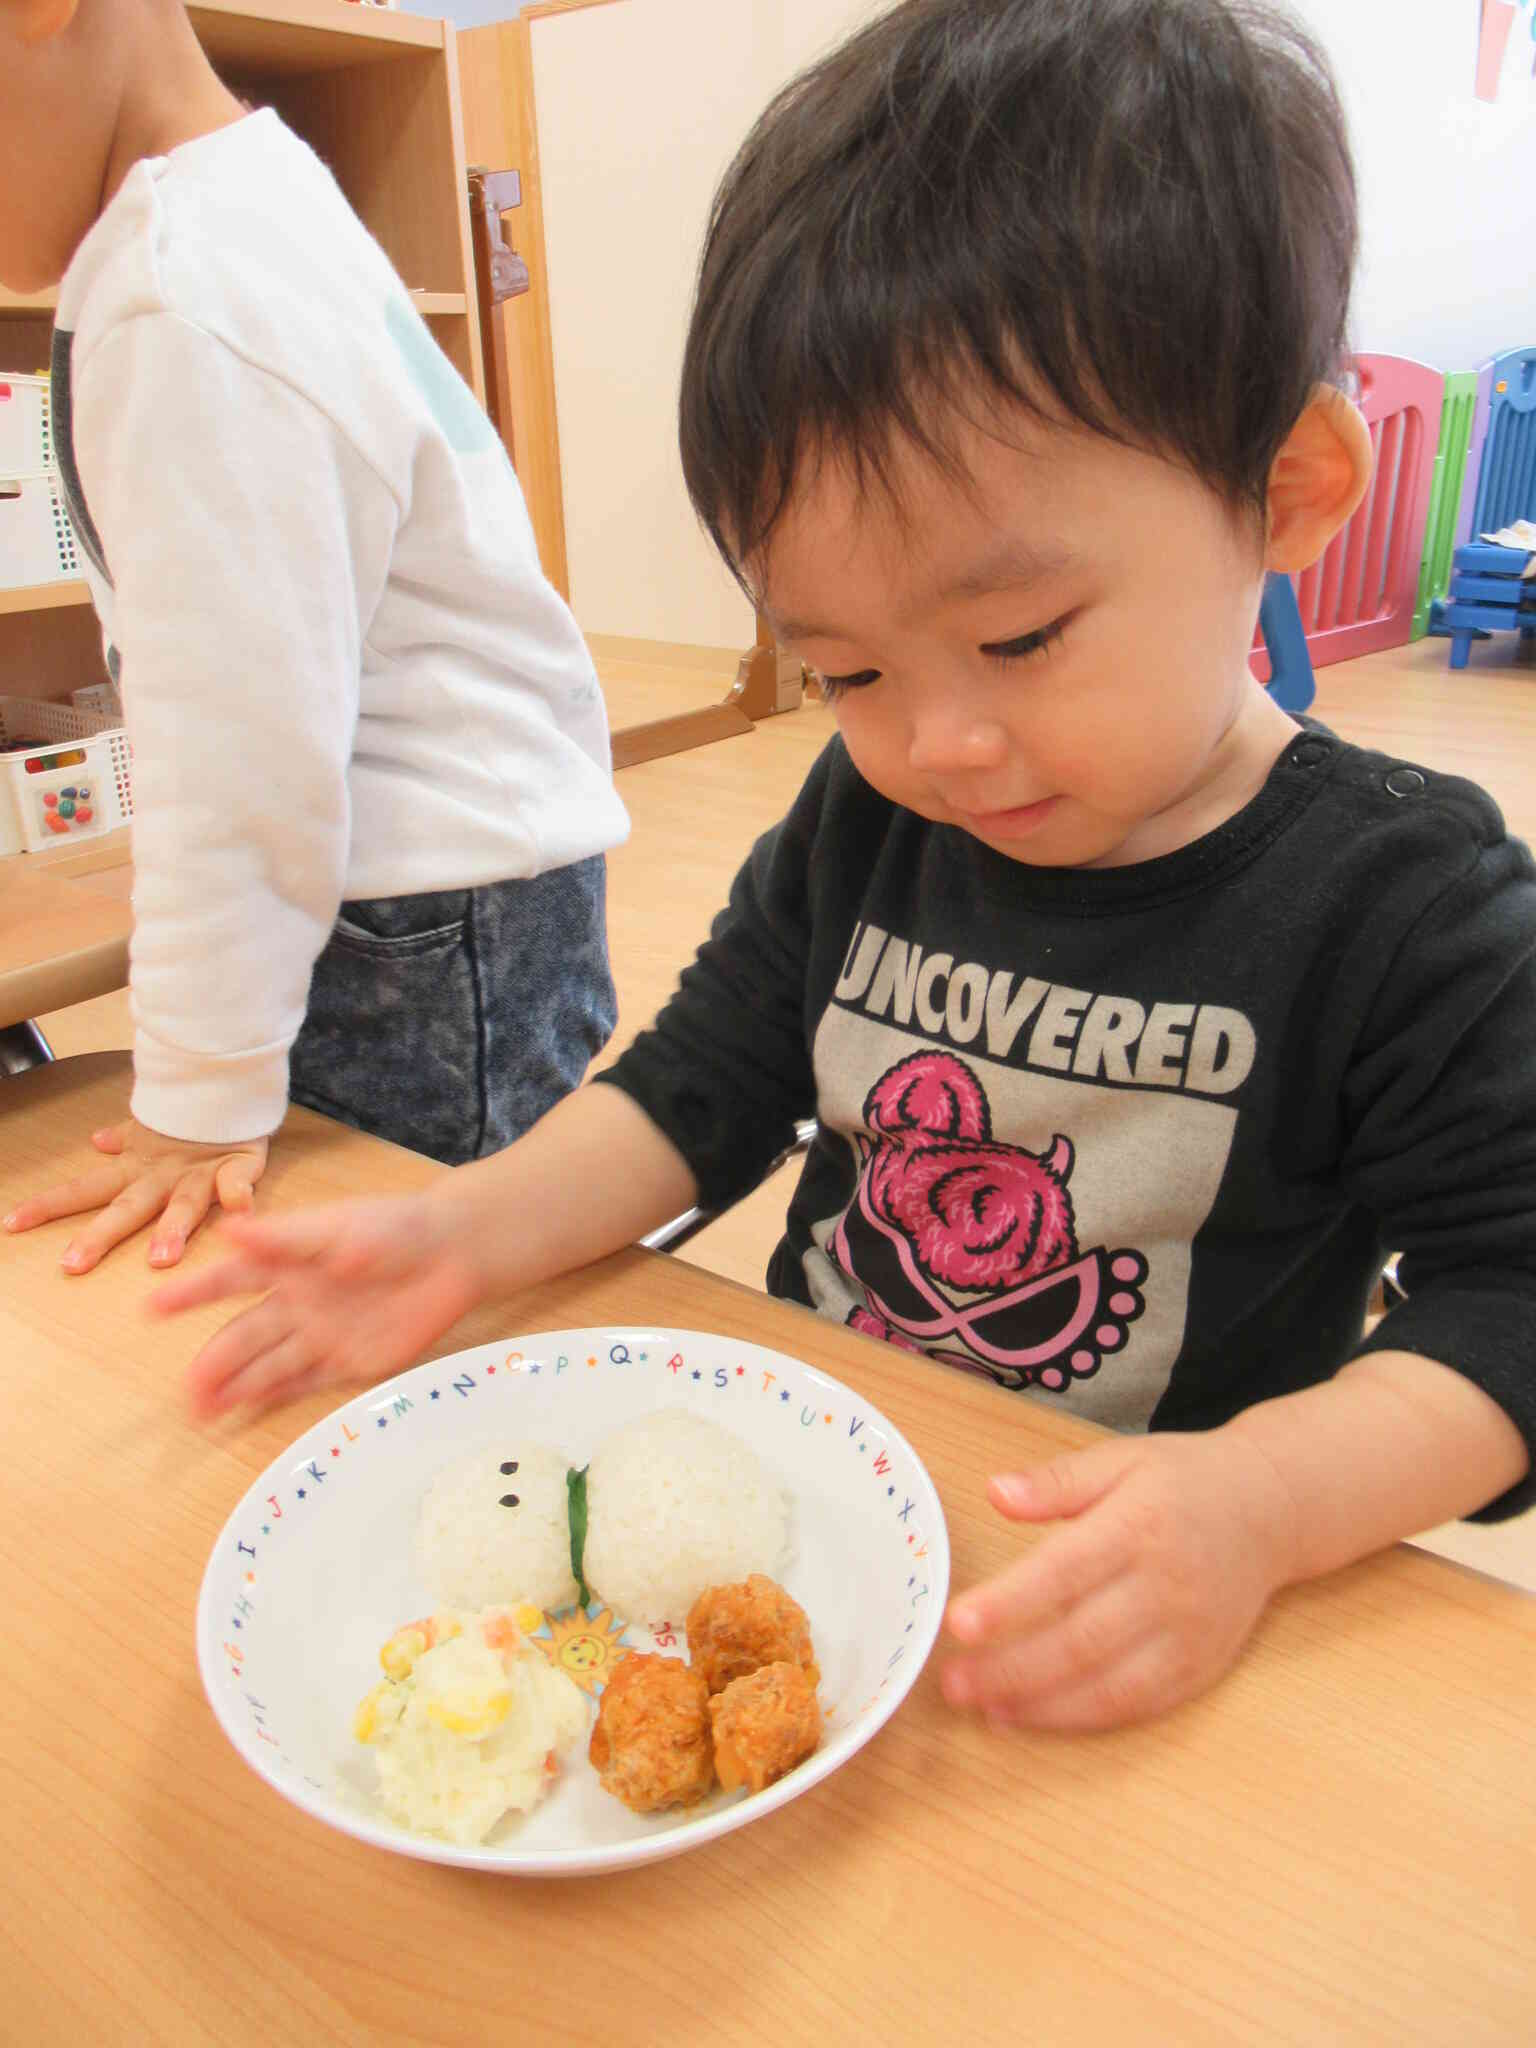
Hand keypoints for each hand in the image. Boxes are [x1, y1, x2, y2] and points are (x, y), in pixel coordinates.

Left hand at [3, 1115, 267, 1273]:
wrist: (234, 1083)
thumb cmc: (194, 1118)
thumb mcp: (154, 1130)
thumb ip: (126, 1140)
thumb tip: (96, 1143)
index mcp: (138, 1169)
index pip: (86, 1189)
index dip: (50, 1205)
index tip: (12, 1223)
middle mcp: (163, 1175)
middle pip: (127, 1208)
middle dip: (99, 1235)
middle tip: (72, 1263)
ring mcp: (201, 1173)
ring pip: (184, 1205)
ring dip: (171, 1228)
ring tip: (160, 1257)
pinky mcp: (240, 1164)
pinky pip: (239, 1182)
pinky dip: (239, 1194)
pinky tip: (239, 1206)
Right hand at [148, 1191, 486, 1417]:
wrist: (454, 1253)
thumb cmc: (395, 1227)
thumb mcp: (336, 1228)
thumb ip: (284, 1237)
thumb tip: (230, 1230)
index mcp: (287, 1263)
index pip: (229, 1280)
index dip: (192, 1294)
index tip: (152, 1309)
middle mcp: (296, 1301)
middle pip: (244, 1336)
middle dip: (213, 1363)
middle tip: (184, 1391)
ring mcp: (321, 1333)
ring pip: (268, 1365)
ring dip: (235, 1387)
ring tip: (201, 1411)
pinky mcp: (351, 1358)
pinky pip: (306, 1381)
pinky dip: (276, 1396)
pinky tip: (247, 1410)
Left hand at [940, 1430, 1297, 1732]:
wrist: (1270, 1509)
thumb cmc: (1183, 1481)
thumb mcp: (1120, 1459)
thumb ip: (1057, 1480)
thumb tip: (996, 1491)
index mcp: (1140, 1526)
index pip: (1065, 1571)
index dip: (1011, 1602)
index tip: (959, 1623)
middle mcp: (1167, 1586)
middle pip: (1082, 1641)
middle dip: (1013, 1669)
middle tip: (954, 1683)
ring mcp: (1188, 1634)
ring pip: (1110, 1686)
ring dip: (1042, 1705)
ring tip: (984, 1708)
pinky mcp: (1201, 1667)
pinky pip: (1139, 1706)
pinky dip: (1083, 1719)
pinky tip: (1033, 1716)